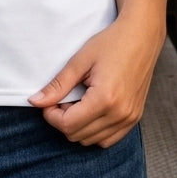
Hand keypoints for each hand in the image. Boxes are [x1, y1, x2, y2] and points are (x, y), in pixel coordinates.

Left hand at [28, 19, 161, 147]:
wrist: (141, 36)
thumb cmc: (111, 43)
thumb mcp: (80, 60)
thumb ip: (58, 85)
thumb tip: (35, 101)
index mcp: (105, 99)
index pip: (68, 125)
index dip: (51, 115)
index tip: (49, 100)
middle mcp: (120, 114)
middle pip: (78, 136)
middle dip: (64, 120)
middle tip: (64, 97)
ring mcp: (130, 118)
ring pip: (92, 141)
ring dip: (79, 126)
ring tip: (78, 100)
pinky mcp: (134, 118)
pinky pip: (108, 139)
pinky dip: (95, 130)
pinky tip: (91, 109)